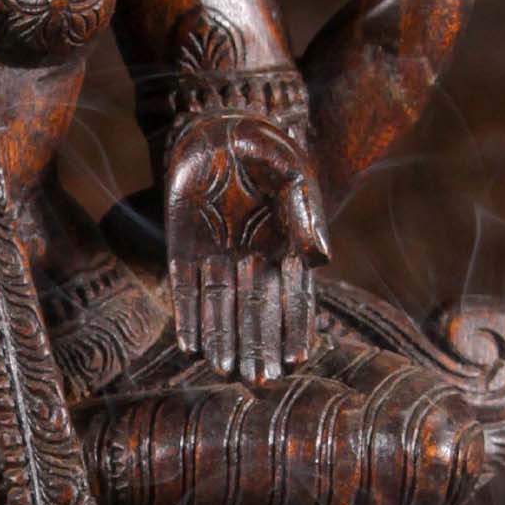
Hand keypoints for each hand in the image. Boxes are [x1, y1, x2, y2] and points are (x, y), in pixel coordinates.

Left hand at [167, 112, 328, 384]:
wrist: (218, 123)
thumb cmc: (265, 148)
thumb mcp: (293, 177)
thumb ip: (306, 218)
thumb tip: (321, 262)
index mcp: (283, 246)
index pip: (292, 297)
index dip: (293, 328)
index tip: (295, 360)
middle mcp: (249, 258)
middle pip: (254, 312)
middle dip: (256, 346)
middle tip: (258, 381)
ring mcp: (215, 255)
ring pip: (220, 307)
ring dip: (222, 339)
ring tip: (224, 371)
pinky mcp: (182, 247)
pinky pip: (185, 288)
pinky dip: (187, 316)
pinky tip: (189, 345)